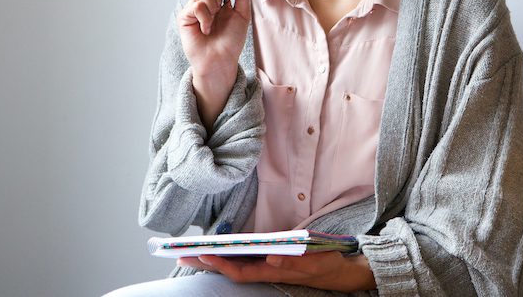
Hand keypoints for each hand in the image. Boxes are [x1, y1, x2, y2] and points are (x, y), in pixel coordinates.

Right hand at [176, 0, 250, 125]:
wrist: (221, 61)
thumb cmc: (231, 40)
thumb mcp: (242, 13)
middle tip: (226, 4)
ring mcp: (194, 5)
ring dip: (214, 4)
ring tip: (215, 20)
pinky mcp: (184, 16)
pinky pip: (196, 5)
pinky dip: (206, 18)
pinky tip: (207, 29)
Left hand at [177, 251, 376, 291]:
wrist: (339, 271)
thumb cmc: (326, 265)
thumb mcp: (314, 262)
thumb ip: (293, 262)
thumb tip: (270, 257)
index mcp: (273, 272)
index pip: (240, 271)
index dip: (221, 264)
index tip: (204, 254)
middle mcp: (266, 270)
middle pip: (232, 268)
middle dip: (208, 261)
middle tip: (182, 253)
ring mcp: (268, 267)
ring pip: (236, 264)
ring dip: (215, 258)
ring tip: (194, 250)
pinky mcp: (272, 261)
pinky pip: (245, 260)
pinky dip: (230, 255)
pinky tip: (221, 249)